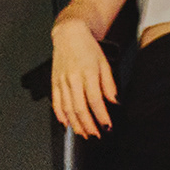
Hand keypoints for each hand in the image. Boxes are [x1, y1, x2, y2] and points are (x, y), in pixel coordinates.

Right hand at [49, 17, 116, 138]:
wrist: (69, 35)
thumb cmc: (88, 48)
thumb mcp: (105, 63)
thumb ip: (109, 84)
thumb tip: (114, 101)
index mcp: (88, 73)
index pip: (95, 100)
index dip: (101, 116)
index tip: (107, 126)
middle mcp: (73, 78)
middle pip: (79, 108)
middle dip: (88, 125)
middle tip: (96, 135)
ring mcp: (62, 81)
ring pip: (67, 108)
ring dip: (75, 124)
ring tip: (84, 134)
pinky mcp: (54, 81)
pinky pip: (56, 101)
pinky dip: (60, 114)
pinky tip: (66, 123)